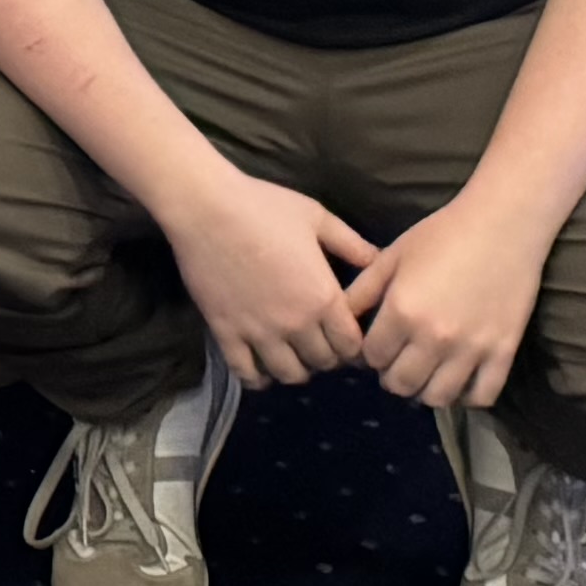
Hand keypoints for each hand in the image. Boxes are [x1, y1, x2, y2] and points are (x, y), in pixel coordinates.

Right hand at [165, 159, 380, 389]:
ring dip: (296, 368)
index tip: (345, 336)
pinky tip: (261, 367)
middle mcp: (296, 324)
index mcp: (323, 297)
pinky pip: (246, 373)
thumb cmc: (264, 206)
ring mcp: (259, 333)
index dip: (352, 345)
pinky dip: (258, 378)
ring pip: (289, 374)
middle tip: (319, 343)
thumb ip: (351, 244)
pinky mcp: (227, 334)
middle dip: (326, 356)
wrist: (206, 207)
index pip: (350, 346)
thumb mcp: (316, 217)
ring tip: (293, 355)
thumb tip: (378, 260)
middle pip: (322, 362)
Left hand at [340, 187, 549, 410]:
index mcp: (402, 311)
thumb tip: (340, 320)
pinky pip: (481, 397)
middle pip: (400, 384)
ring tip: (427, 372)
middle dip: (392, 375)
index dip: (370, 353)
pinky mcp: (503, 353)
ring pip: (437, 398)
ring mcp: (470, 349)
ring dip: (425, 390)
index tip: (378, 345)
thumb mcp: (393, 256)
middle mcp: (433, 338)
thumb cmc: (443, 234)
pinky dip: (467, 396)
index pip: (372, 357)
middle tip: (399, 361)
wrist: (503, 224)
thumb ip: (363, 290)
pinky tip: (460, 379)